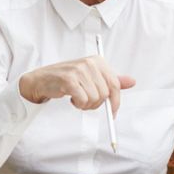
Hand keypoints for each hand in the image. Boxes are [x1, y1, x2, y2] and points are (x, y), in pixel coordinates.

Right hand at [19, 56, 135, 113]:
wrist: (42, 79)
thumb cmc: (68, 79)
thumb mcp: (91, 76)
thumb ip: (111, 80)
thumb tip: (132, 81)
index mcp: (98, 61)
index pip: (115, 84)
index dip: (115, 102)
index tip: (112, 113)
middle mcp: (90, 63)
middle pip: (105, 94)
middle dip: (96, 104)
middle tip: (85, 102)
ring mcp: (79, 70)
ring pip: (94, 99)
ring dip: (86, 105)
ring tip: (77, 98)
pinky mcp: (69, 80)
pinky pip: (83, 101)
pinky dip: (78, 104)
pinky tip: (71, 98)